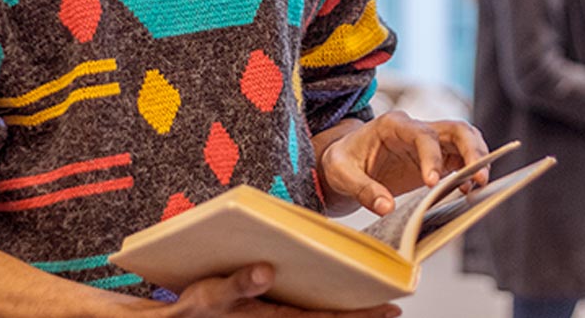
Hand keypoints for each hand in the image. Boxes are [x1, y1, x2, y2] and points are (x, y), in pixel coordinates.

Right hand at [165, 264, 401, 316]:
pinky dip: (319, 302)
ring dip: (342, 307)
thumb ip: (237, 286)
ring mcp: (274, 315)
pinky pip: (301, 307)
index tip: (392, 309)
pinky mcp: (266, 310)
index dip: (360, 315)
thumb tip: (265, 270)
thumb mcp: (209, 296)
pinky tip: (328, 286)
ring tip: (368, 294)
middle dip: (361, 314)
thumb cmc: (192, 310)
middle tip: (393, 306)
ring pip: (317, 314)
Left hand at [318, 111, 489, 215]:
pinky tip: (469, 190)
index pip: (423, 135)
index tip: (432, 184)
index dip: (431, 157)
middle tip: (478, 178)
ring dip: (478, 158)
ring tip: (481, 184)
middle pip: (455, 129)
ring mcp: (429, 141)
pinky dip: (470, 170)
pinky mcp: (436, 157)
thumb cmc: (342, 161)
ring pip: (464, 139)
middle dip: (472, 150)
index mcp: (393, 125)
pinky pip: (460, 158)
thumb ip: (362, 189)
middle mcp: (416, 128)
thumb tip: (386, 207)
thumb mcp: (341, 174)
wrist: (345, 159)